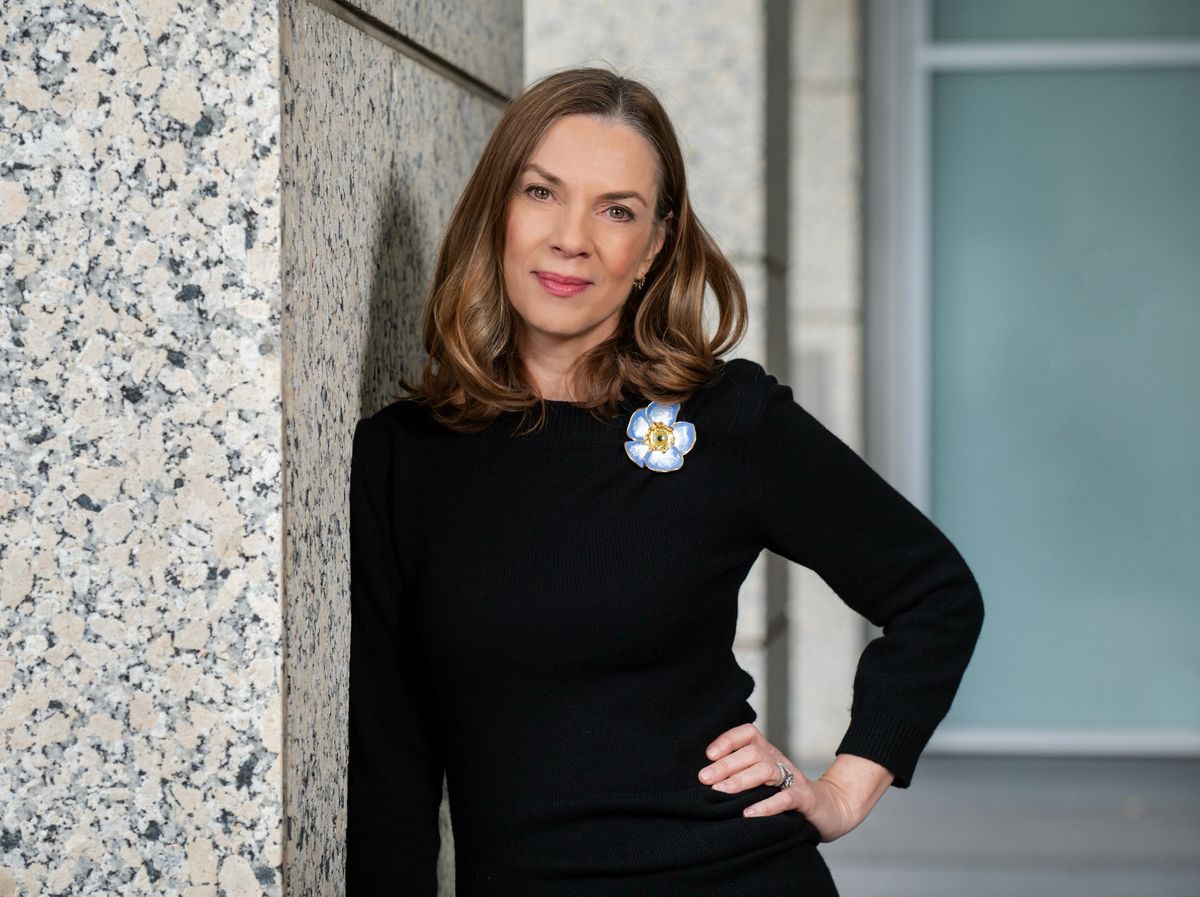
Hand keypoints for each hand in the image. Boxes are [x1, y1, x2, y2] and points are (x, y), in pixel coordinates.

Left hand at [698, 723, 894, 841]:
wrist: (832, 809)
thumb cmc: (788, 795)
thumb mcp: (764, 780)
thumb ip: (742, 774)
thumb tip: (706, 777)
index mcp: (768, 753)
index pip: (749, 733)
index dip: (728, 740)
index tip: (708, 755)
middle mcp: (780, 761)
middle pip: (752, 753)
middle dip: (726, 765)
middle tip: (704, 779)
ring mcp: (794, 779)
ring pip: (766, 770)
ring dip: (740, 781)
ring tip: (720, 792)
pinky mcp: (805, 799)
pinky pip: (786, 798)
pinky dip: (766, 805)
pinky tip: (748, 814)